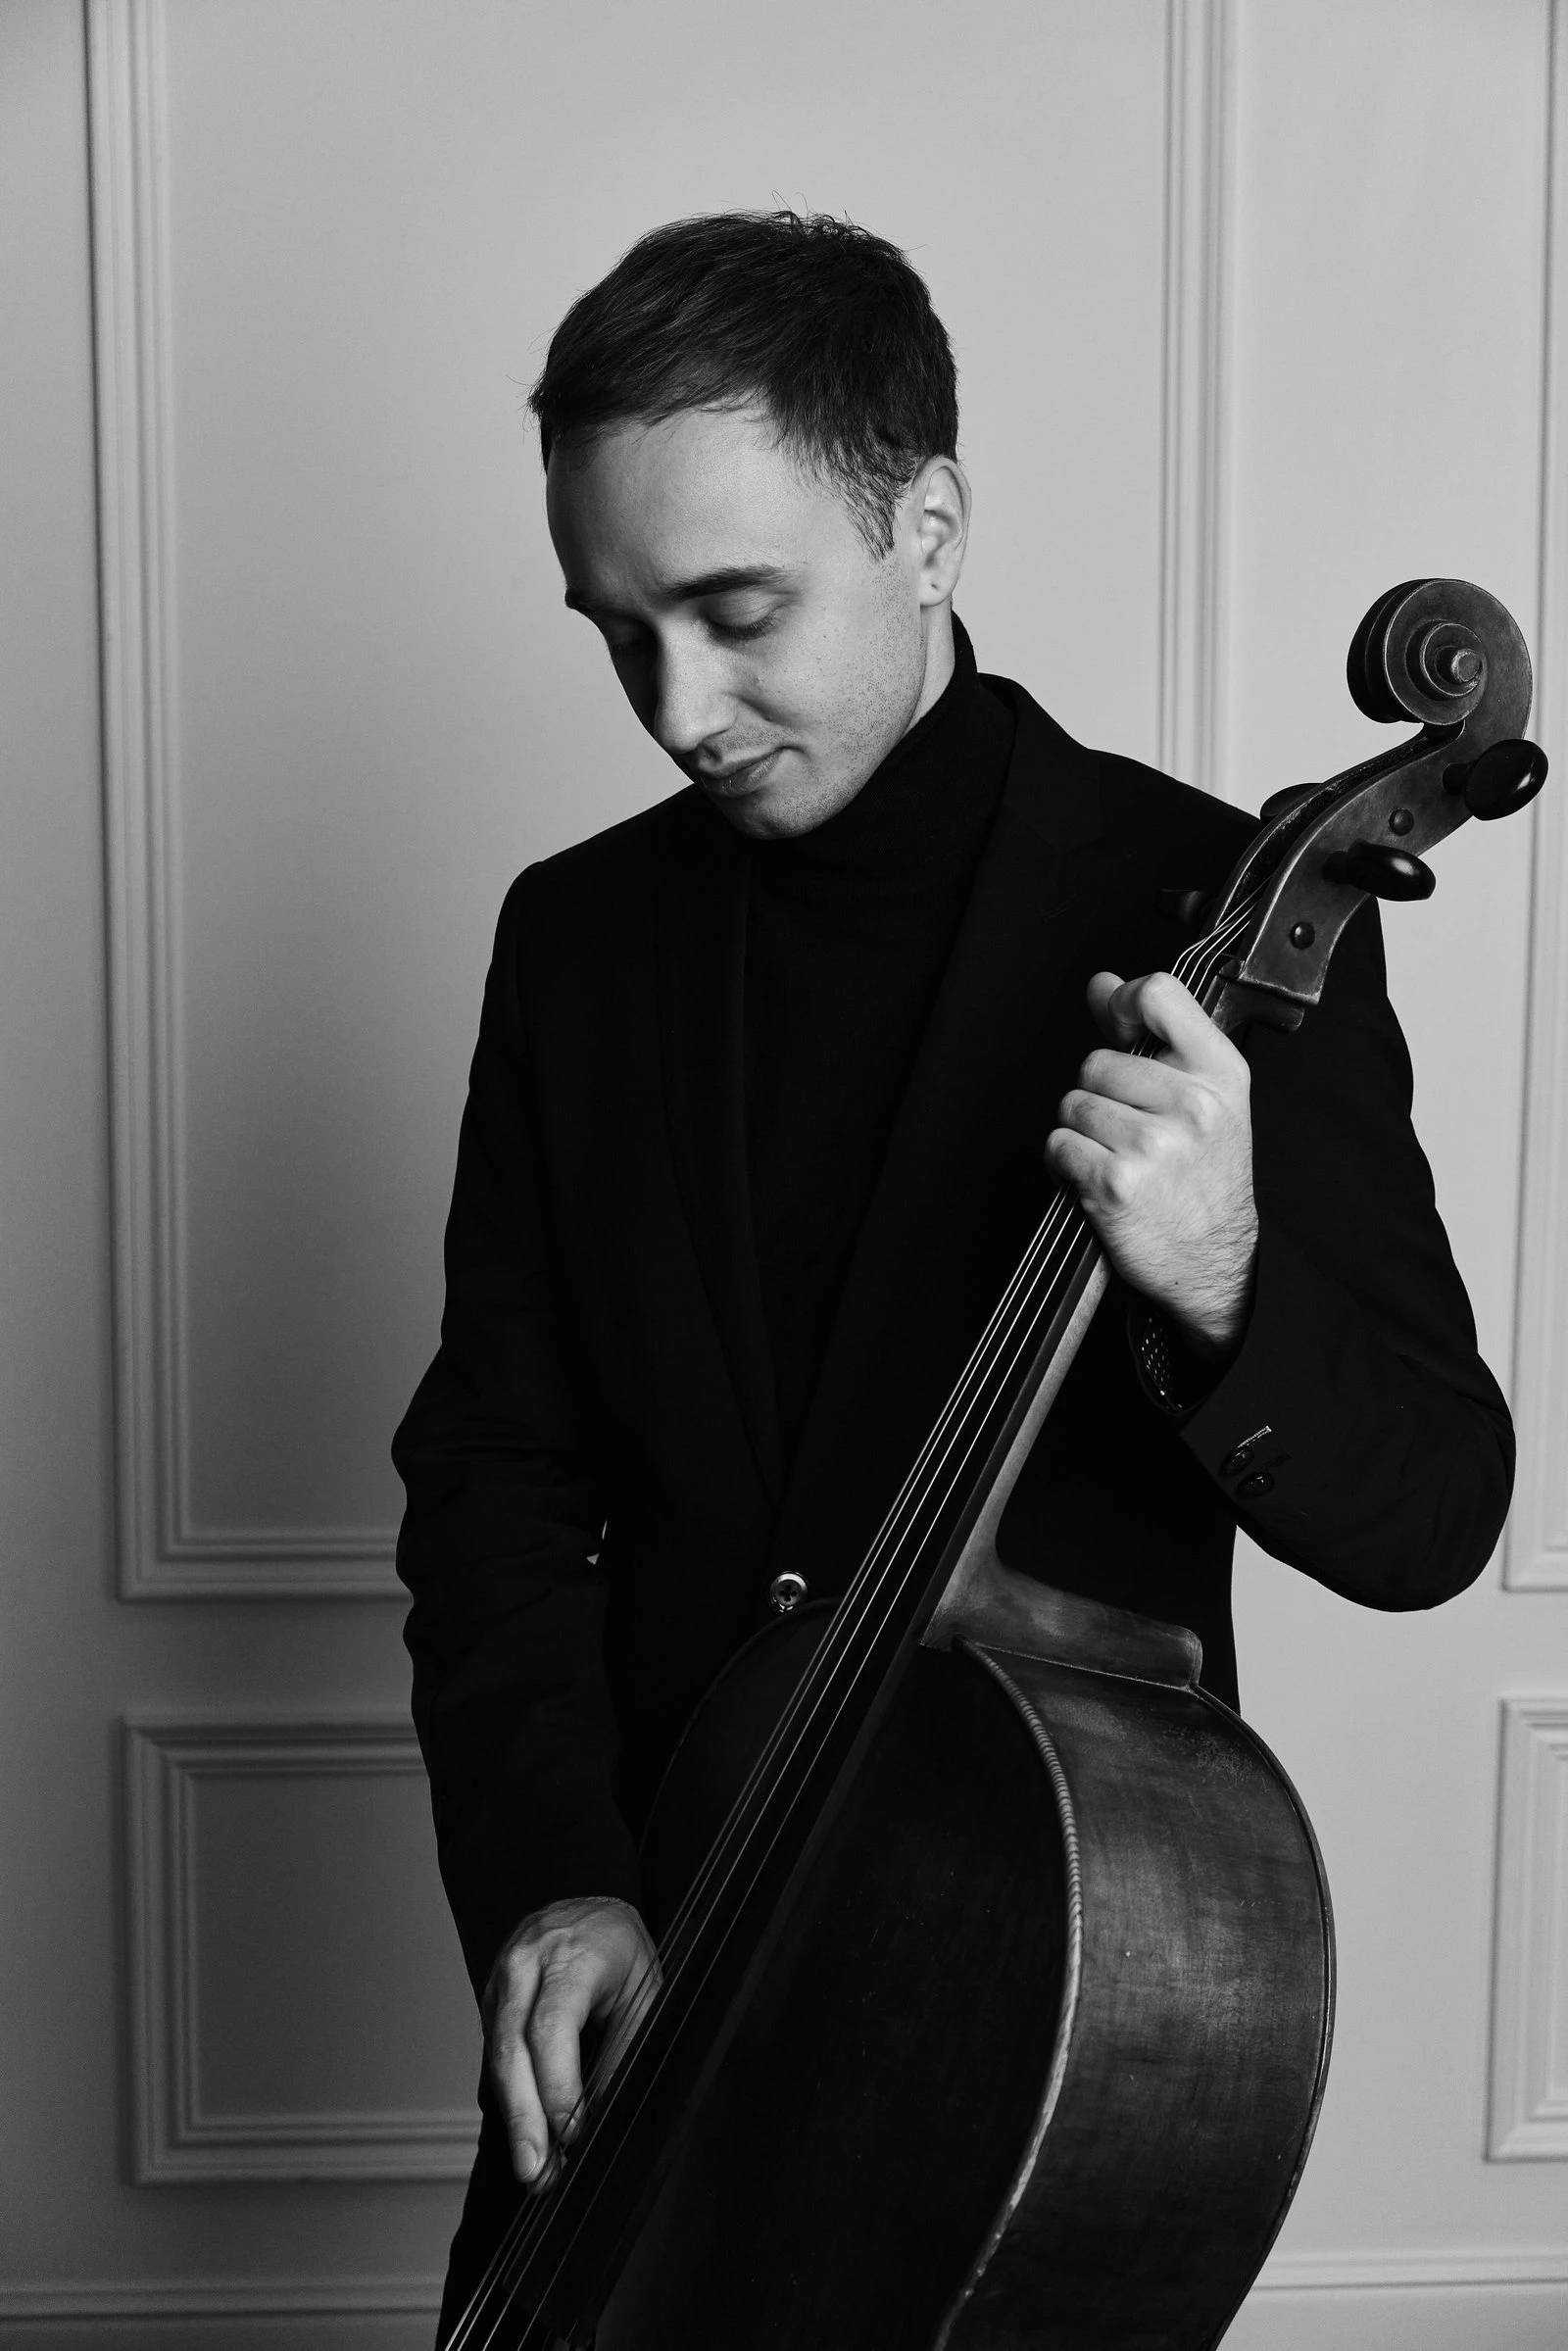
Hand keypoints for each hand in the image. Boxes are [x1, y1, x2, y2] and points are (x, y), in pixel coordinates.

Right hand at [482, 1895, 660, 2189]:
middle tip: (535, 2173)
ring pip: (497, 2057)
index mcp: (571, 1954)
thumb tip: (603, 2117)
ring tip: (533, 2169)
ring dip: (513, 2118)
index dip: (557, 2086)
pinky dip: (510, 2097)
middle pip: (512, 2048)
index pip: (551, 2027)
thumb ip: (623, 2050)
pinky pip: (495, 2053)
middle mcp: (525, 1963)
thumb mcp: (643, 1994)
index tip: (573, 2134)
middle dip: (523, 2118)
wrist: (589, 1911)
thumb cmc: (623, 1953)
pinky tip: (526, 2134)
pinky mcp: (491, 2000)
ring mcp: (501, 1980)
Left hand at [1045, 970, 1257, 1353]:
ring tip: (1117, 1156)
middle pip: (1096, 1061)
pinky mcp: (1116, 1183)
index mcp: (1221, 1073)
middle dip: (1099, 1094)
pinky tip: (1100, 1179)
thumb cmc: (1204, 1175)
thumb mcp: (1203, 1096)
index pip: (1159, 994)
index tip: (1120, 1028)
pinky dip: (1066, 1164)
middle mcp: (1194, 1105)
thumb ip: (1152, 1035)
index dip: (1123, 1003)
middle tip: (1131, 1129)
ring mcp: (1154, 1145)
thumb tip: (1101, 984)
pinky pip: (1059, 1146)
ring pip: (1072, 1104)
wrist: (1214, 1259)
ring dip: (1081, 1132)